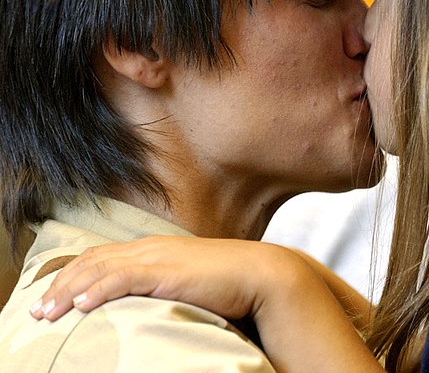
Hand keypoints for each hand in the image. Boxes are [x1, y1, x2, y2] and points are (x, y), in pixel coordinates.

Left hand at [30, 235, 283, 320]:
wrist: (259, 273)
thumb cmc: (230, 283)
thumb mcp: (189, 282)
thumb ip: (166, 287)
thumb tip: (149, 307)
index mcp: (155, 249)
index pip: (103, 256)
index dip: (73, 275)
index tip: (54, 296)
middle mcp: (151, 248)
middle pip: (92, 261)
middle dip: (59, 284)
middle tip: (36, 310)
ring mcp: (158, 256)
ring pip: (99, 269)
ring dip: (67, 291)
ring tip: (45, 313)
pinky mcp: (166, 271)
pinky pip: (122, 278)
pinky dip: (97, 291)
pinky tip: (80, 306)